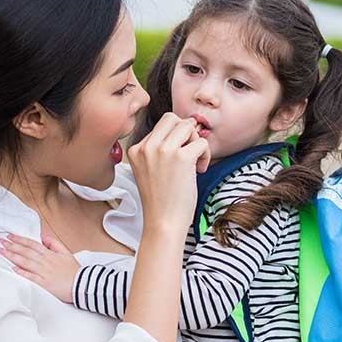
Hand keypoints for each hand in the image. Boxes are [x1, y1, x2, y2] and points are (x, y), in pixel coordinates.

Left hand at [0, 234, 77, 302]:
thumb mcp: (66, 252)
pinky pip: (31, 277)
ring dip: (12, 256)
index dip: (19, 239)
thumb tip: (43, 237)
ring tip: (2, 252)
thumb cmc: (73, 270)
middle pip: (26, 251)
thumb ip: (54, 243)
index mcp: (50, 254)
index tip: (9, 236)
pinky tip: (13, 268)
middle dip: (12, 246)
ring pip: (26, 262)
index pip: (32, 244)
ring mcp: (44, 272)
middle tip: (0, 241)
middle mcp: (45, 262)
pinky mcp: (44, 283)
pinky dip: (22, 272)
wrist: (82, 284)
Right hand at [127, 113, 210, 234]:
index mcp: (136, 150)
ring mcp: (162, 151)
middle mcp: (146, 147)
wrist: (163, 223)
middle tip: (190, 153)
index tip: (178, 158)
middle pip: (172, 118)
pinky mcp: (181, 158)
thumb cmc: (161, 201)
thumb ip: (161, 149)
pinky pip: (201, 142)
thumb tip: (187, 124)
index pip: (160, 126)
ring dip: (196, 142)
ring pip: (187, 126)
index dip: (175, 138)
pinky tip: (199, 170)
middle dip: (186, 132)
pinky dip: (206, 155)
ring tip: (194, 162)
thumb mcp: (151, 170)